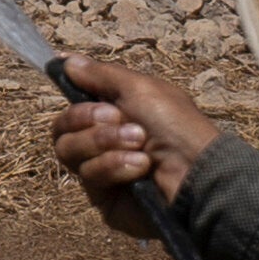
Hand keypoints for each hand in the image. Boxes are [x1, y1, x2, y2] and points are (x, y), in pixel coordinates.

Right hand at [47, 61, 219, 235]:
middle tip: (119, 118)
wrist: (197, 170)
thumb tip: (66, 60)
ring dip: (104, 142)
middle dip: (86, 119)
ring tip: (140, 144)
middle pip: (61, 129)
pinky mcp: (104, 199)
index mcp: (113, 115)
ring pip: (69, 152)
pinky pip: (88, 177)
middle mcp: (103, 143)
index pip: (72, 108)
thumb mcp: (140, 88)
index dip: (74, 102)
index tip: (79, 91)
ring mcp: (101, 171)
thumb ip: (100, 75)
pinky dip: (113, 166)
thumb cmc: (177, 126)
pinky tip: (141, 167)